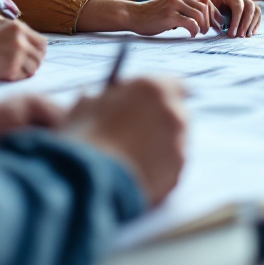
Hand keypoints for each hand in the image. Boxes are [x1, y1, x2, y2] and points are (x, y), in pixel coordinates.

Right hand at [0, 20, 47, 79]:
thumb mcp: (2, 33)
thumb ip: (21, 37)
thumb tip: (42, 50)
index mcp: (18, 27)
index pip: (42, 42)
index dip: (40, 52)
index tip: (34, 57)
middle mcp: (20, 39)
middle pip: (40, 56)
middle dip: (34, 63)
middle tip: (24, 67)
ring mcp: (17, 55)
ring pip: (34, 68)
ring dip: (26, 71)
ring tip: (11, 69)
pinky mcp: (12, 70)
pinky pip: (23, 77)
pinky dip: (17, 77)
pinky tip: (4, 73)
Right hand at [65, 78, 186, 206]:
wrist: (90, 181)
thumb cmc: (84, 137)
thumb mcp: (85, 105)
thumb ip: (103, 98)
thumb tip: (99, 99)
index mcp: (153, 88)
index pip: (172, 83)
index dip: (156, 94)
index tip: (142, 101)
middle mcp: (173, 114)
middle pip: (174, 114)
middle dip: (158, 121)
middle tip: (135, 130)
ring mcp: (179, 146)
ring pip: (173, 143)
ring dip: (157, 148)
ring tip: (128, 160)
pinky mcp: (176, 175)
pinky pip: (168, 169)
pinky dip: (156, 172)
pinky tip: (132, 177)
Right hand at [129, 0, 218, 36]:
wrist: (134, 15)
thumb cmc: (153, 14)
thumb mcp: (171, 4)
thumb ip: (185, 6)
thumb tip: (207, 17)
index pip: (206, 0)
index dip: (214, 13)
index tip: (217, 24)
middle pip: (205, 7)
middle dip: (211, 21)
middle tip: (208, 31)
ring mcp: (174, 4)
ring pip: (200, 15)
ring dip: (204, 27)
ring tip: (199, 33)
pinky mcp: (169, 16)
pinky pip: (191, 23)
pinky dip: (195, 30)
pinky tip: (191, 34)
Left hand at [206, 0, 260, 36]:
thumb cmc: (212, 3)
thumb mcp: (209, 7)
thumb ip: (213, 15)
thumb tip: (219, 27)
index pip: (238, 6)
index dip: (236, 21)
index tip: (231, 34)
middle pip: (250, 8)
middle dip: (246, 24)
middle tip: (240, 36)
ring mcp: (248, 0)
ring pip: (256, 11)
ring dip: (252, 25)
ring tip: (245, 36)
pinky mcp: (252, 6)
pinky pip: (258, 14)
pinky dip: (256, 24)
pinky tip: (251, 33)